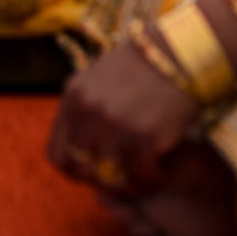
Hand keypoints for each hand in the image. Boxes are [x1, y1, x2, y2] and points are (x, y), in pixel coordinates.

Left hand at [48, 40, 202, 197]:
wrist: (180, 52)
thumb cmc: (145, 66)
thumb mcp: (100, 78)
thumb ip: (86, 109)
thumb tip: (82, 148)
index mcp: (74, 95)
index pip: (56, 154)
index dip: (74, 170)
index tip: (93, 172)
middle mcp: (87, 111)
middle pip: (81, 170)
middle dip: (102, 179)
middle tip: (123, 177)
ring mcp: (112, 124)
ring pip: (110, 179)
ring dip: (131, 183)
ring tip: (147, 176)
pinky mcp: (141, 136)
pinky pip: (141, 177)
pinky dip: (153, 180)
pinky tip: (163, 172)